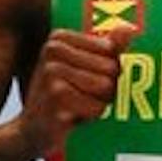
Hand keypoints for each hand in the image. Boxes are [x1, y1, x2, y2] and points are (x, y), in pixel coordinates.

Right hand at [17, 29, 124, 155]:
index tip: (85, 79)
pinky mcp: (56, 102)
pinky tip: (71, 118)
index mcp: (58, 39)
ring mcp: (51, 77)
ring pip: (106, 87)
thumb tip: (130, 30)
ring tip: (77, 106)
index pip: (110, 49)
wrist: (32, 131)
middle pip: (111, 68)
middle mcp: (52, 52)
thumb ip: (107, 48)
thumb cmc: (61, 96)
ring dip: (99, 102)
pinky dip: (91, 117)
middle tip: (82, 96)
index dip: (107, 70)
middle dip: (105, 88)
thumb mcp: (81, 68)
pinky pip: (97, 108)